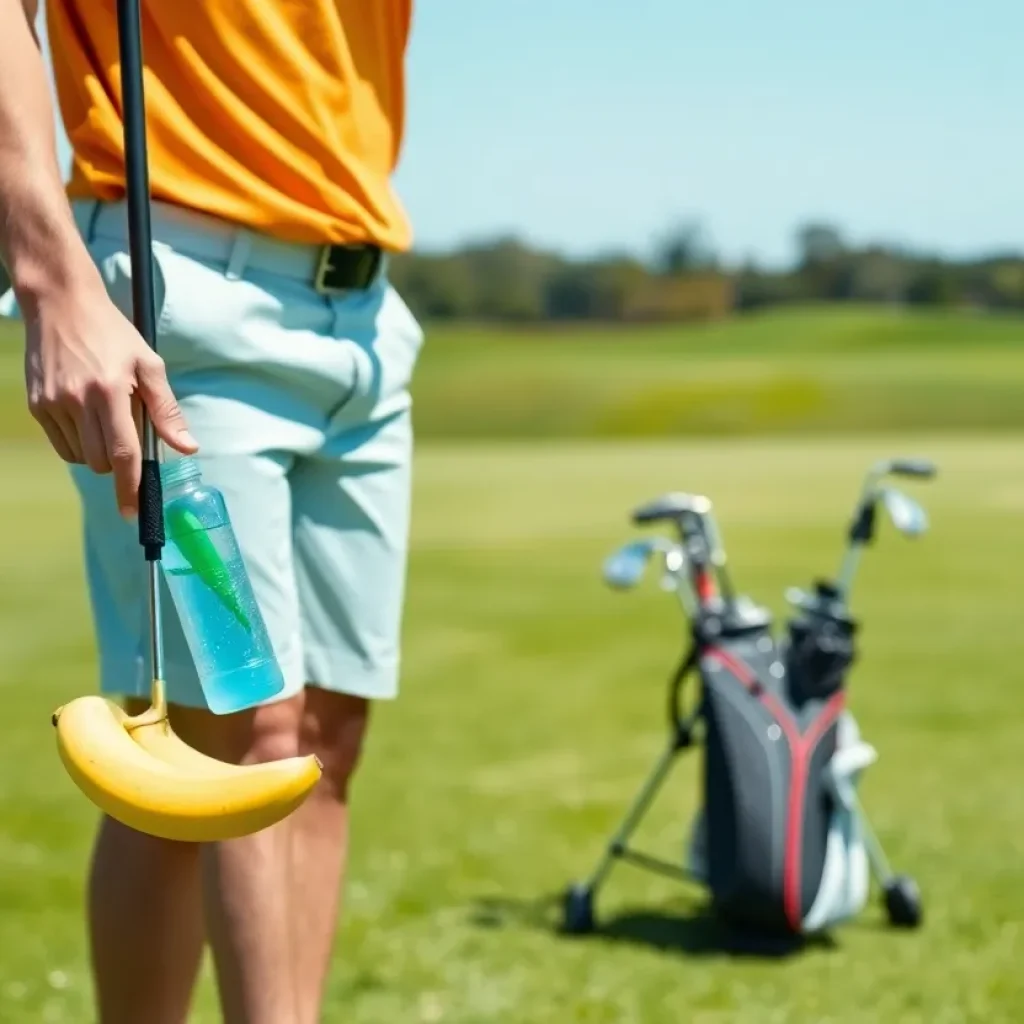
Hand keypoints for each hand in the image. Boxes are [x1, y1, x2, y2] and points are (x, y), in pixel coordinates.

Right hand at [24, 279, 198, 516]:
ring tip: (106, 416)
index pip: (123, 454)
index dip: (131, 487)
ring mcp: (52, 405)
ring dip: (98, 452)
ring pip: (80, 457)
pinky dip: (78, 442)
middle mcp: (76, 401)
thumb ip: (166, 410)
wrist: (60, 304)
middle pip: (102, 462)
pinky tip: (86, 415)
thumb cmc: (113, 334)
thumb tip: (187, 448)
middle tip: (128, 429)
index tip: (135, 511)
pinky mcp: (36, 405)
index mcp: (109, 392)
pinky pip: (62, 445)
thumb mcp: (149, 365)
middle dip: (120, 461)